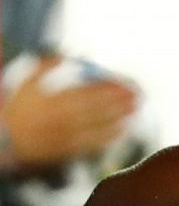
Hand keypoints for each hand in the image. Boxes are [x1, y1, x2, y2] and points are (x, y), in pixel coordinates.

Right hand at [2, 55, 138, 171]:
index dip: (109, 87)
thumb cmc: (17, 108)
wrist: (4, 137)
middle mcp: (62, 118)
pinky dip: (110, 136)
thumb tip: (67, 54)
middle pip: (99, 109)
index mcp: (53, 100)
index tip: (124, 82)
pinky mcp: (68, 151)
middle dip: (120, 101)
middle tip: (138, 95)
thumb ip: (46, 65)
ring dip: (120, 118)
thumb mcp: (27, 82)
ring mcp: (67, 136)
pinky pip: (94, 144)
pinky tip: (122, 130)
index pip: (88, 91)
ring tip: (135, 110)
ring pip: (99, 126)